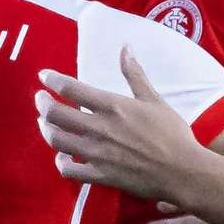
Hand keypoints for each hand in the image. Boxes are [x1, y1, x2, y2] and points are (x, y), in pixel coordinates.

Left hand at [40, 54, 211, 202]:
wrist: (182, 171)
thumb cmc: (172, 134)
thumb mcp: (154, 99)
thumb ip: (135, 74)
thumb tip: (126, 47)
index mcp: (112, 106)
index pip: (71, 88)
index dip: (52, 80)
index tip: (44, 77)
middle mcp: (99, 128)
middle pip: (55, 114)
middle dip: (42, 104)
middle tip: (40, 99)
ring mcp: (96, 153)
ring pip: (56, 140)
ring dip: (45, 130)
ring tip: (45, 123)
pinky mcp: (99, 175)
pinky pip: (68, 170)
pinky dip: (60, 163)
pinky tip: (62, 157)